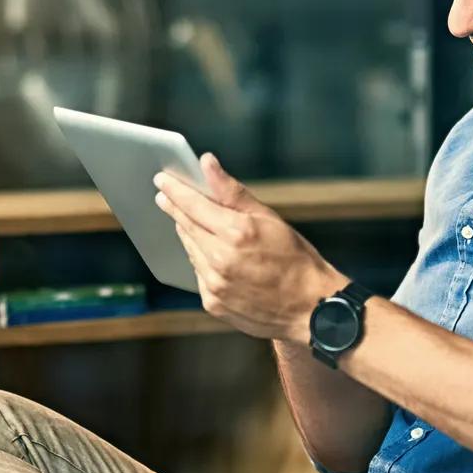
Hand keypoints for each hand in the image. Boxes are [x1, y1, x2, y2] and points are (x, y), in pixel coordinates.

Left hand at [154, 153, 346, 341]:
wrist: (310, 308)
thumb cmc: (296, 259)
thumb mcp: (269, 218)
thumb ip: (232, 191)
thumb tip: (207, 163)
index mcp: (236, 233)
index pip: (194, 205)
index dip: (176, 190)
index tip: (162, 180)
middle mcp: (221, 260)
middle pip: (186, 226)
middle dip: (176, 209)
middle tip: (166, 197)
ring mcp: (214, 284)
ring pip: (190, 250)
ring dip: (188, 234)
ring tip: (191, 222)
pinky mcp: (213, 303)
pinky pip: (198, 273)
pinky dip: (201, 260)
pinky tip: (211, 254)